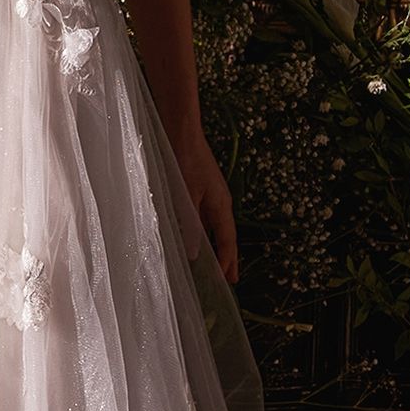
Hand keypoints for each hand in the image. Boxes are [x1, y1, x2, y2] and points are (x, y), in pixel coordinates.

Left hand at [172, 126, 239, 283]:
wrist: (179, 130)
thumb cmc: (183, 161)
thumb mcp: (185, 196)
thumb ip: (189, 225)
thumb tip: (194, 254)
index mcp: (221, 205)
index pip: (227, 240)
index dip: (227, 261)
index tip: (229, 280)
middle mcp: (220, 202)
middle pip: (225, 236)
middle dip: (227, 257)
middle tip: (229, 279)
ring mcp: (211, 195)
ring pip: (215, 228)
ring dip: (215, 246)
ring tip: (215, 265)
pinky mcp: (200, 189)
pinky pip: (205, 218)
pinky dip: (204, 233)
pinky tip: (196, 239)